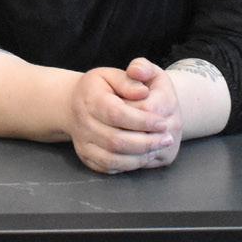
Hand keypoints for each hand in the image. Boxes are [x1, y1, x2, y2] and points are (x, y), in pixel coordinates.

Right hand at [65, 58, 178, 174]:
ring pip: (112, 158)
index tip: (162, 122)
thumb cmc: (98, 88)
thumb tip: (144, 92)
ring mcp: (83, 143)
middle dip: (146, 142)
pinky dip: (129, 165)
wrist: (73, 104)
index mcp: (90, 99)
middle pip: (116, 140)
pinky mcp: (86, 156)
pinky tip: (143, 156)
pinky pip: (109, 167)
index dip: (142, 120)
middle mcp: (82, 123)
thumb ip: (129, 80)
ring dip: (140, 156)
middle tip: (167, 139)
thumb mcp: (112, 74)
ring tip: (159, 148)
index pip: (117, 114)